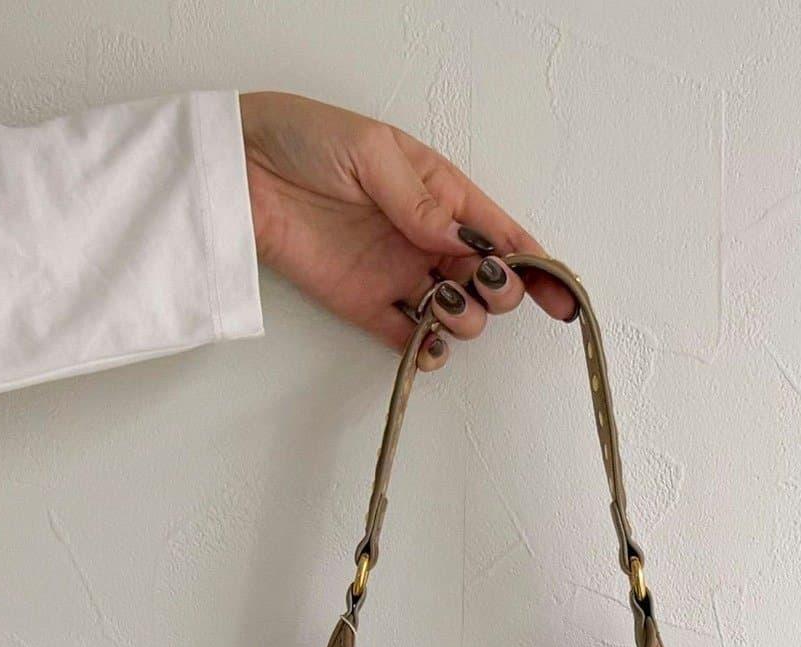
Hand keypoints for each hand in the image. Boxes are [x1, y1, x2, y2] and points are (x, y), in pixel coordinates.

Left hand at [239, 91, 575, 370]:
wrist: (240, 170)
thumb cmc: (304, 139)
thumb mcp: (372, 152)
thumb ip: (420, 203)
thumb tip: (462, 241)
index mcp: (439, 194)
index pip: (503, 233)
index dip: (537, 265)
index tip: (560, 294)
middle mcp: (426, 238)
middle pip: (490, 282)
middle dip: (498, 290)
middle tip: (477, 282)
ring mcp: (398, 274)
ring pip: (457, 316)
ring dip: (462, 320)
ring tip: (439, 305)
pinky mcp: (365, 306)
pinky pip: (410, 340)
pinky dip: (426, 353)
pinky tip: (426, 347)